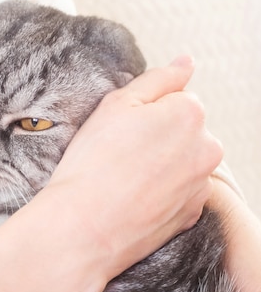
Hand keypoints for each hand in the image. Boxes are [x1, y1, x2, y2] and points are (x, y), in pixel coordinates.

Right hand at [46, 55, 222, 285]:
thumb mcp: (116, 105)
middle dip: (159, 139)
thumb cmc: (93, 165)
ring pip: (183, 164)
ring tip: (127, 182)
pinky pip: (181, 194)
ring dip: (163, 168)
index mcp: (189, 113)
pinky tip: (137, 201)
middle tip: (121, 158)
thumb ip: (159, 79)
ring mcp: (201, 185)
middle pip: (184, 133)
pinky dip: (164, 195)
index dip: (144, 115)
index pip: (176, 101)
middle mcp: (206, 148)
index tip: (121, 133)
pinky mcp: (192, 214)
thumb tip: (187, 63)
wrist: (85, 228)